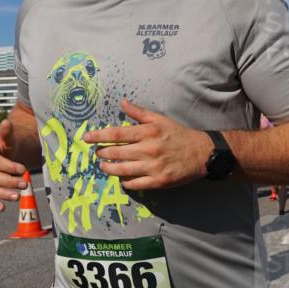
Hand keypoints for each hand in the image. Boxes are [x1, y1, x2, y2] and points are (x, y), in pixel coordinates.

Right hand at [0, 119, 27, 211]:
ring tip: (17, 197)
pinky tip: (2, 207)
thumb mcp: (9, 139)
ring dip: (2, 194)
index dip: (9, 167)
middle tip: (24, 184)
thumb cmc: (7, 145)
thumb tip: (6, 122)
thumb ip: (7, 133)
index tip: (24, 170)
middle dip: (9, 182)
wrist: (4, 153)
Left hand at [84, 99, 209, 190]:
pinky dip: (125, 182)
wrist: (201, 153)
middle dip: (102, 153)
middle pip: (116, 153)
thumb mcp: (160, 120)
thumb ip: (139, 113)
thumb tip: (122, 103)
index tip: (86, 138)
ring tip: (104, 166)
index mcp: (148, 132)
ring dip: (109, 169)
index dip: (98, 136)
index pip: (116, 134)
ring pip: (122, 170)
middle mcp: (149, 149)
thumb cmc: (179, 135)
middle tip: (97, 153)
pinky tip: (122, 179)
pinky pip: (135, 184)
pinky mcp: (159, 181)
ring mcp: (153, 167)